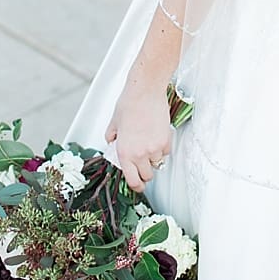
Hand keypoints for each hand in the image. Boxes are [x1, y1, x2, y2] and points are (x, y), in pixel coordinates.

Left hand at [105, 72, 173, 194]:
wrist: (145, 93)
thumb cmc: (128, 105)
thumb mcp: (114, 124)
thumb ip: (112, 138)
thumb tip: (112, 145)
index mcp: (124, 152)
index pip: (132, 180)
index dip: (136, 186)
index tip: (138, 185)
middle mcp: (140, 154)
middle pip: (147, 176)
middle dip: (145, 172)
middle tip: (142, 163)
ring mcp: (155, 148)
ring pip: (157, 163)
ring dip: (153, 158)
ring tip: (147, 142)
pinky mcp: (166, 141)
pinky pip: (165, 152)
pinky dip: (162, 148)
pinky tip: (155, 136)